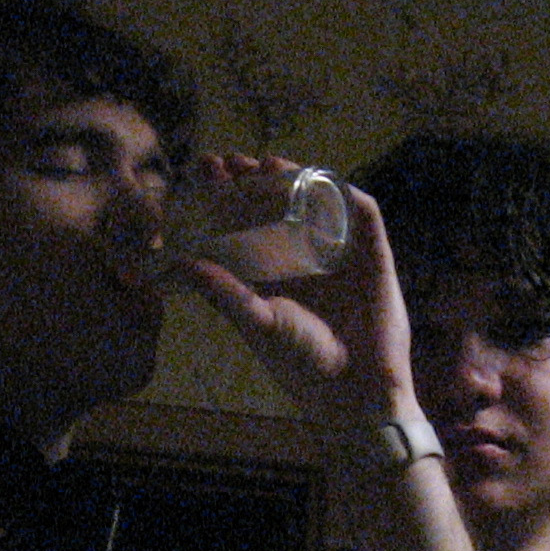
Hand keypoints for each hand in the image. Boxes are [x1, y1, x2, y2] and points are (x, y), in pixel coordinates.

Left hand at [172, 155, 415, 431]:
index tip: (204, 171)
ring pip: (314, 200)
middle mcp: (301, 255)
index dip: (224, 194)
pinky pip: (360, 213)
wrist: (355, 389)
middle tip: (228, 161)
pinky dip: (340, 193)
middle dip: (251, 177)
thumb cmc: (302, 362)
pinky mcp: (372, 253)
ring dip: (291, 177)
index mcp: (269, 270)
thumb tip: (177, 261)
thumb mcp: (255, 321)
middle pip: (274, 202)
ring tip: (266, 163)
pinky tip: (316, 180)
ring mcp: (338, 251)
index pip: (242, 220)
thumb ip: (221, 291)